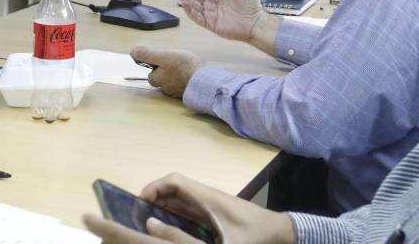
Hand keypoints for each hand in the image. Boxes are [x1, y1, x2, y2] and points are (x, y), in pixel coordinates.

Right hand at [82, 173, 295, 243]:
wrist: (284, 235)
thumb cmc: (255, 238)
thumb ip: (183, 239)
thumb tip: (152, 228)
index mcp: (208, 197)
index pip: (174, 181)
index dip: (153, 187)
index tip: (137, 203)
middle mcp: (207, 198)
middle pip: (173, 190)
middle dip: (153, 200)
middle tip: (135, 218)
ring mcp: (212, 207)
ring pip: (181, 202)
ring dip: (163, 210)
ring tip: (146, 226)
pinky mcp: (216, 217)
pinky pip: (190, 212)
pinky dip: (175, 218)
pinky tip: (168, 233)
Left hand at [130, 47, 202, 97]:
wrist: (206, 81)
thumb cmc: (184, 67)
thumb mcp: (164, 56)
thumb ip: (147, 54)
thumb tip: (133, 52)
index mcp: (158, 80)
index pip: (152, 73)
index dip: (157, 64)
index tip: (166, 59)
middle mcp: (165, 89)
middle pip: (162, 78)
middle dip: (167, 70)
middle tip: (177, 61)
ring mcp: (177, 92)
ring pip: (172, 81)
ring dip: (176, 74)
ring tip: (185, 66)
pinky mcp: (188, 92)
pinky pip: (182, 84)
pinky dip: (185, 78)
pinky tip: (191, 72)